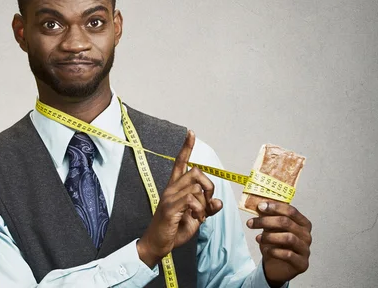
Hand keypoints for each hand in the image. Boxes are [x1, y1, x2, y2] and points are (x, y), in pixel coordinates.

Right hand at [136, 130, 222, 266]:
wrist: (158, 243)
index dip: (187, 148)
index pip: (181, 163)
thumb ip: (207, 208)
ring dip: (204, 204)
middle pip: (196, 172)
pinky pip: (192, 200)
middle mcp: (171, 188)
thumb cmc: (175, 229)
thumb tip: (219, 202)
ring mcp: (170, 197)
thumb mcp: (195, 218)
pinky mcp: (170, 207)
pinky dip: (199, 210)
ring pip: (197, 188)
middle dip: (209, 186)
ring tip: (198, 216)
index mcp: (175, 188)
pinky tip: (195, 219)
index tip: (191, 133)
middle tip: (208, 203)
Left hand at [247, 202, 311, 286]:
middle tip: (250, 223)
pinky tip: (266, 250)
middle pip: (287, 223)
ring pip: (288, 238)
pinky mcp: (302, 263)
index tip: (260, 206)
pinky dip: (274, 251)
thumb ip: (268, 216)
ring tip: (258, 238)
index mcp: (302, 223)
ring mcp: (305, 250)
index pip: (291, 211)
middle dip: (266, 221)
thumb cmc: (276, 244)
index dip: (275, 207)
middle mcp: (306, 235)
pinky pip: (288, 255)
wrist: (278, 267)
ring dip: (269, 236)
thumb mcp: (271, 228)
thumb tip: (258, 205)